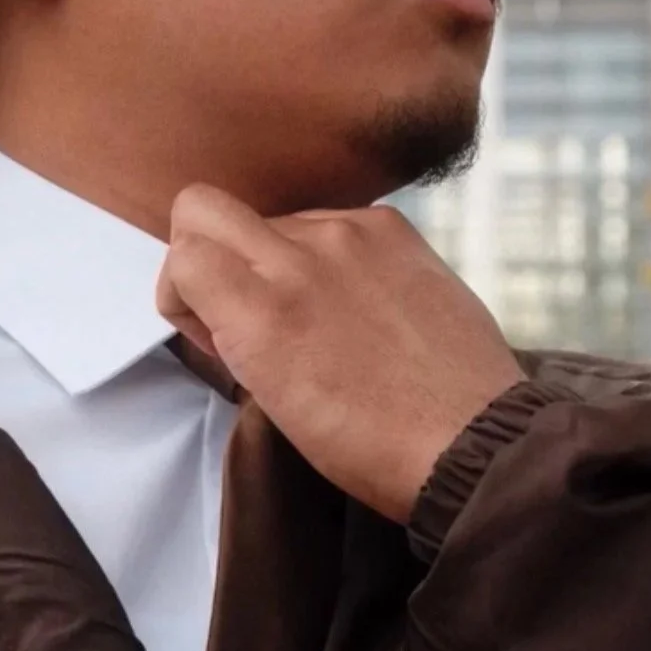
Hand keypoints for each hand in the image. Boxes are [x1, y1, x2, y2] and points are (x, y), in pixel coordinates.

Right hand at [154, 185, 524, 522]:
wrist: (471, 441)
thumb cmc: (368, 444)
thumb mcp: (273, 401)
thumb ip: (235, 333)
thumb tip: (220, 300)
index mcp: (261, 313)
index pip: (181, 255)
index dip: (180, 292)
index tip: (209, 327)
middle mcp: (299, 257)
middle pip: (204, 206)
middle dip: (201, 249)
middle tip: (236, 298)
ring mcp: (350, 234)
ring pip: (272, 219)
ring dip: (275, 257)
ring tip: (319, 315)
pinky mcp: (393, 229)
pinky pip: (332, 221)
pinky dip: (329, 253)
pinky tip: (359, 301)